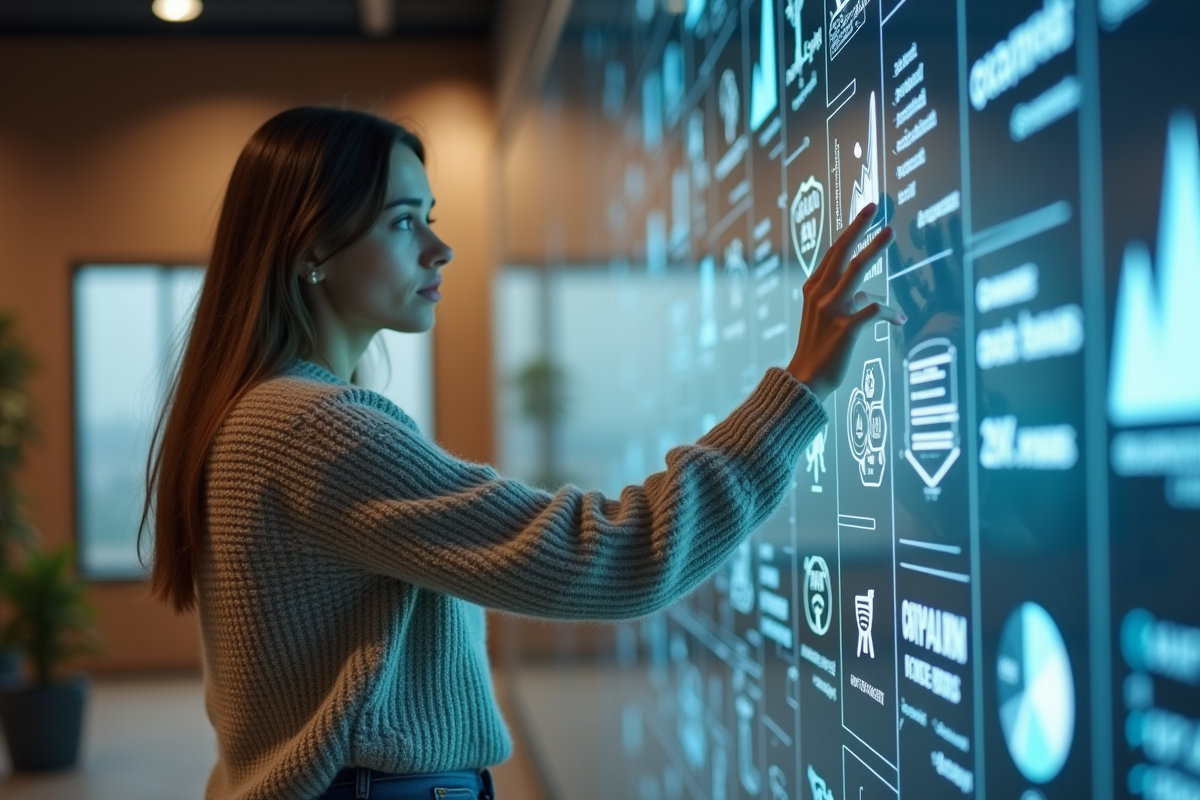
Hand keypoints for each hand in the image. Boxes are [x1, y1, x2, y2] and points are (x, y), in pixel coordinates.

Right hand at [786, 202, 906, 401]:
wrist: (806, 379)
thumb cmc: (817, 347)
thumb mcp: (822, 317)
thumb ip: (842, 300)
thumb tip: (868, 295)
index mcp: (813, 289)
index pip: (833, 253)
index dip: (851, 230)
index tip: (867, 212)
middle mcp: (820, 295)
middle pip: (842, 252)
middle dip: (859, 227)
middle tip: (875, 207)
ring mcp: (832, 310)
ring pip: (856, 272)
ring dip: (874, 249)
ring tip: (889, 232)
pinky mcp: (846, 329)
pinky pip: (873, 310)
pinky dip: (889, 313)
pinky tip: (899, 319)